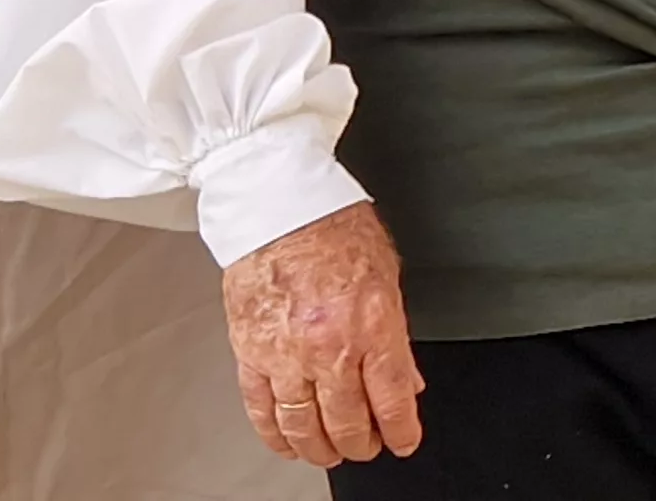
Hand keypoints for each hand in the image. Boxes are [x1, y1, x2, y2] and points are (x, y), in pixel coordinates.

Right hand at [223, 203, 424, 467]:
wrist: (278, 202)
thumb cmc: (333, 225)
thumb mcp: (387, 277)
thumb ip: (396, 335)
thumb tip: (405, 378)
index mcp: (370, 326)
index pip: (391, 399)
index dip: (400, 431)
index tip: (403, 441)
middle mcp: (327, 346)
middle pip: (347, 420)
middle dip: (361, 443)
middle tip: (366, 446)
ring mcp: (285, 354)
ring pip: (302, 423)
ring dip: (319, 447)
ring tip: (329, 452)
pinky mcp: (249, 352)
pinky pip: (261, 407)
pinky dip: (274, 433)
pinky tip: (286, 442)